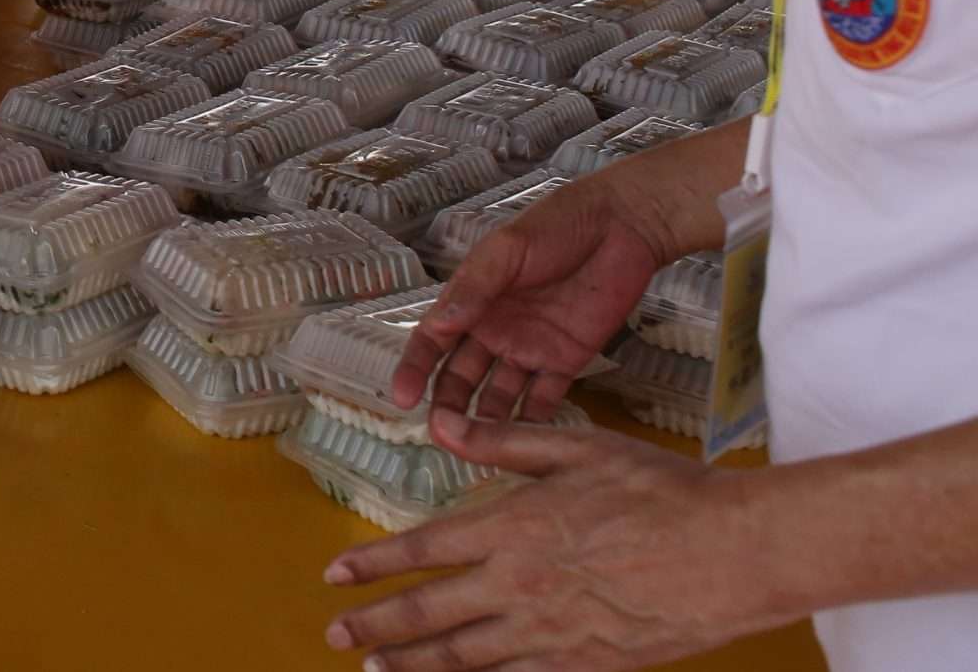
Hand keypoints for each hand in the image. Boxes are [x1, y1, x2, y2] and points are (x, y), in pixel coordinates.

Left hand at [325, 411, 780, 670]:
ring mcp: (551, 632)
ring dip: (414, 665)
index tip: (333, 575)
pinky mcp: (586, 665)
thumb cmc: (661, 491)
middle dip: (376, 626)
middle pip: (429, 614)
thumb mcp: (578, 447)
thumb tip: (439, 423)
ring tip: (377, 670)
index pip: (422, 550)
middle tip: (337, 635)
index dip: (372, 564)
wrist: (736, 552)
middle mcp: (520, 585)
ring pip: (464, 658)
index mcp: (512, 528)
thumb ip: (503, 441)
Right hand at [389, 176, 671, 419]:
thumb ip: (476, 288)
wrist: (621, 227)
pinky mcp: (567, 360)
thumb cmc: (555, 227)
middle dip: (449, 404)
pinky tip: (525, 443)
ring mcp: (530, 347)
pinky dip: (534, 420)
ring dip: (487, 419)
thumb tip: (441, 325)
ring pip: (498, 392)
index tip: (402, 399)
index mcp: (472, 300)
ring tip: (480, 448)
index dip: (414, 369)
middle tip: (442, 434)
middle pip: (462, 374)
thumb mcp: (507, 251)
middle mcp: (495, 329)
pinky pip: (545, 397)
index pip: (433, 340)